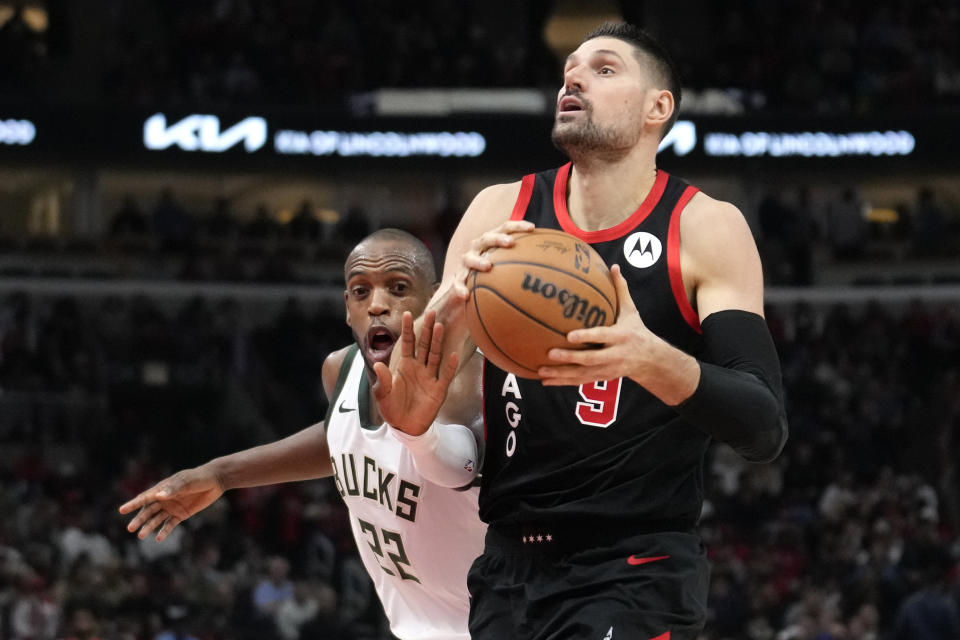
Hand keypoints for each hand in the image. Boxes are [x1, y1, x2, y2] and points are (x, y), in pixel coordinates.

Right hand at [118, 467, 224, 540]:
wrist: (215, 481)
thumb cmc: (198, 478)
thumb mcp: (186, 482)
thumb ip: (173, 489)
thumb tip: (158, 496)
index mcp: (163, 488)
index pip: (145, 497)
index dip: (133, 504)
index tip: (121, 510)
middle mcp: (165, 499)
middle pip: (148, 510)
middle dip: (139, 519)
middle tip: (130, 528)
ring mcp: (172, 507)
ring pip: (157, 519)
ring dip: (149, 527)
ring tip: (141, 536)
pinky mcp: (182, 514)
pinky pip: (170, 524)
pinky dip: (165, 531)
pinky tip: (159, 539)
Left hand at [373, 310, 458, 434]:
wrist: (404, 426)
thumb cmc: (392, 408)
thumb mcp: (382, 394)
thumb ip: (383, 380)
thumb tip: (378, 364)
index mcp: (404, 366)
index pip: (407, 343)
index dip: (407, 329)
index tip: (407, 313)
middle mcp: (418, 368)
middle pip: (424, 344)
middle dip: (426, 329)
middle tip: (430, 312)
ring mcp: (430, 377)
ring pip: (435, 355)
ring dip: (437, 341)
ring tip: (439, 326)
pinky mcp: (438, 390)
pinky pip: (445, 375)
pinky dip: (450, 366)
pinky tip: (453, 355)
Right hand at [453, 219, 534, 299]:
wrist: (465, 294)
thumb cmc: (493, 280)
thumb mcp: (510, 272)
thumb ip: (528, 267)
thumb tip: (559, 272)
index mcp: (491, 243)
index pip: (504, 228)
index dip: (517, 226)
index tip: (533, 228)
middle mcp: (477, 249)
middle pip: (486, 237)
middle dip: (498, 238)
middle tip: (510, 243)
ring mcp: (464, 264)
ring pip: (469, 258)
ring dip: (478, 261)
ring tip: (488, 266)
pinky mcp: (456, 280)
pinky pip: (457, 284)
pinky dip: (460, 288)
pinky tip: (466, 295)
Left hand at [538, 264, 666, 386]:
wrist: (651, 361)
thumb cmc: (637, 331)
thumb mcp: (631, 311)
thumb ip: (621, 290)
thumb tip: (613, 266)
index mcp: (620, 336)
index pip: (602, 336)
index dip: (587, 337)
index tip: (569, 335)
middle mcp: (614, 355)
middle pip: (590, 359)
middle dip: (570, 358)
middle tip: (550, 353)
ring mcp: (607, 369)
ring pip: (582, 374)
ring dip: (561, 374)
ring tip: (542, 371)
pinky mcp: (601, 378)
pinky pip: (580, 381)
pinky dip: (563, 382)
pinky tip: (545, 381)